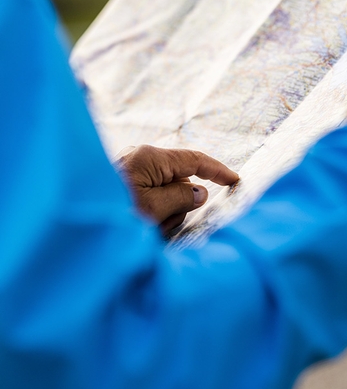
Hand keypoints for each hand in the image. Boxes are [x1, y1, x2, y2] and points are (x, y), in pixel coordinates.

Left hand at [115, 145, 238, 233]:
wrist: (69, 225)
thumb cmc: (110, 213)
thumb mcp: (152, 209)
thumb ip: (181, 199)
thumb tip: (199, 192)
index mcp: (150, 158)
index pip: (194, 160)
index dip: (217, 171)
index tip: (236, 181)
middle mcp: (141, 160)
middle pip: (179, 183)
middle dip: (177, 208)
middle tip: (159, 226)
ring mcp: (131, 171)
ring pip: (165, 195)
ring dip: (161, 216)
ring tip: (141, 230)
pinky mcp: (124, 184)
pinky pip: (150, 199)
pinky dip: (150, 215)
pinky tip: (136, 227)